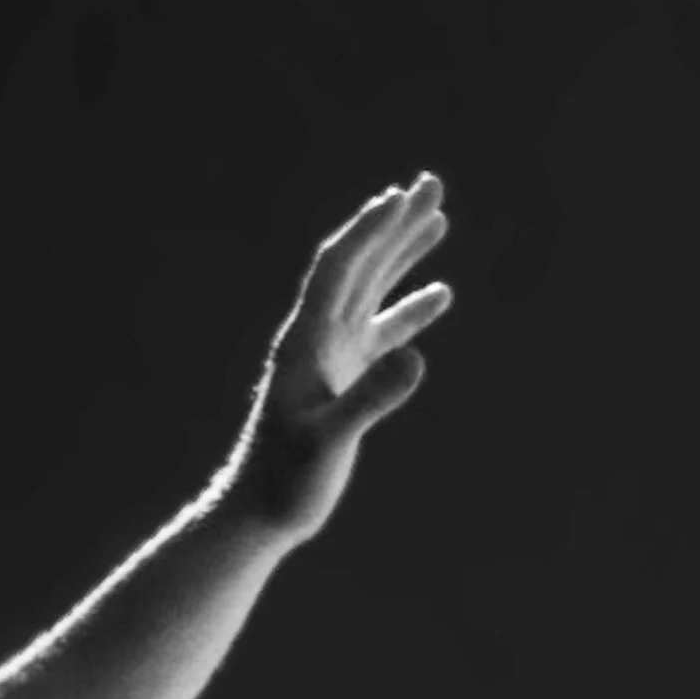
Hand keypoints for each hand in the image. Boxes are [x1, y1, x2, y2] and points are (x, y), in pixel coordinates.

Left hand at [228, 175, 452, 538]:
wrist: (260, 515)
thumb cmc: (285, 483)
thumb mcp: (329, 442)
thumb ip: (370, 399)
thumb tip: (418, 357)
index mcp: (306, 343)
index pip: (338, 270)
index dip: (369, 232)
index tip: (401, 197)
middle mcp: (317, 340)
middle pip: (358, 267)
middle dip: (393, 225)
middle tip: (430, 183)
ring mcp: (332, 358)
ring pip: (372, 291)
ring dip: (402, 254)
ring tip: (438, 217)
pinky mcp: (345, 381)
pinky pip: (382, 332)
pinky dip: (409, 311)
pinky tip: (440, 293)